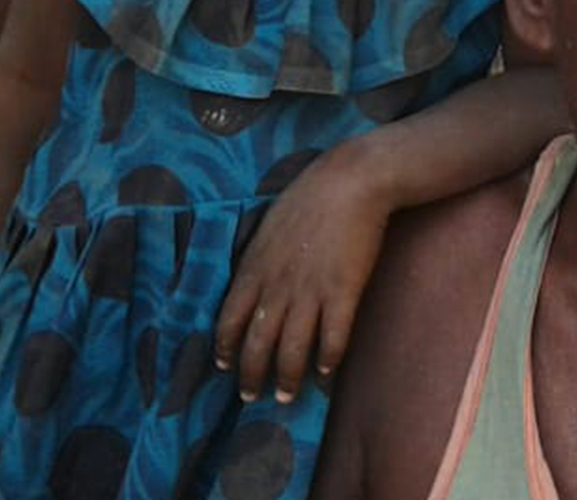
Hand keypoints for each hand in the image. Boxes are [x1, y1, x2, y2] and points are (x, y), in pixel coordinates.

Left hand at [213, 150, 389, 403]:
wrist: (351, 180)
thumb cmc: (309, 198)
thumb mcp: (268, 228)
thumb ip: (257, 261)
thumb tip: (250, 286)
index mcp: (254, 269)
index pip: (229, 321)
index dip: (226, 349)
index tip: (225, 367)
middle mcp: (277, 286)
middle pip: (258, 343)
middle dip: (252, 376)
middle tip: (252, 398)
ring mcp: (310, 291)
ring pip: (293, 348)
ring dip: (288, 378)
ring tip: (287, 397)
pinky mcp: (343, 291)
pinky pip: (333, 336)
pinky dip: (328, 359)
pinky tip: (326, 373)